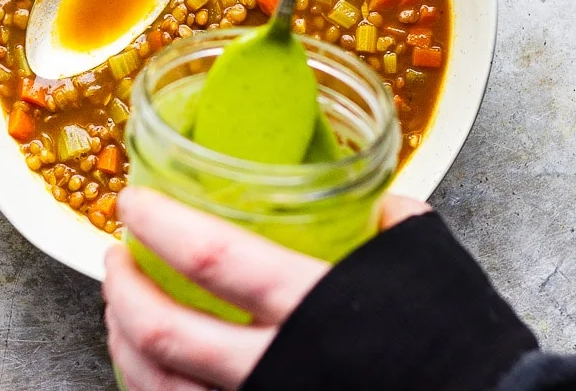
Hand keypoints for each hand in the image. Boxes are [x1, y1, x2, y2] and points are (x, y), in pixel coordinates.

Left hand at [102, 188, 431, 390]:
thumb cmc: (462, 347)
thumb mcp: (429, 267)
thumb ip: (391, 225)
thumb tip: (376, 201)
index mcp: (313, 309)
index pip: (210, 257)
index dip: (159, 224)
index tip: (133, 201)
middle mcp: (276, 368)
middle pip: (164, 334)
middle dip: (122, 292)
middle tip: (113, 257)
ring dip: (126, 346)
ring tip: (120, 313)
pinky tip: (154, 373)